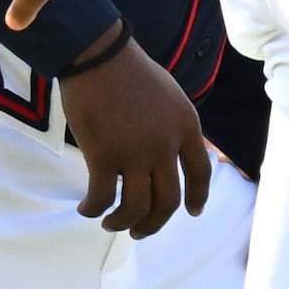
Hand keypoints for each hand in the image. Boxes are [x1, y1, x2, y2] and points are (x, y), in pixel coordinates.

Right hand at [60, 33, 213, 238]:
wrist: (100, 56)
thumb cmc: (131, 73)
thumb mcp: (170, 98)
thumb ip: (173, 128)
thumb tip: (168, 155)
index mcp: (187, 127)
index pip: (201, 172)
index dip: (199, 197)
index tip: (193, 212)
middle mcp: (167, 144)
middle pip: (170, 200)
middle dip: (156, 223)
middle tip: (140, 232)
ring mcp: (137, 151)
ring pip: (138, 206)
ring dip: (124, 223)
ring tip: (112, 224)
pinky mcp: (104, 155)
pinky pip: (103, 196)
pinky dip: (94, 209)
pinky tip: (87, 208)